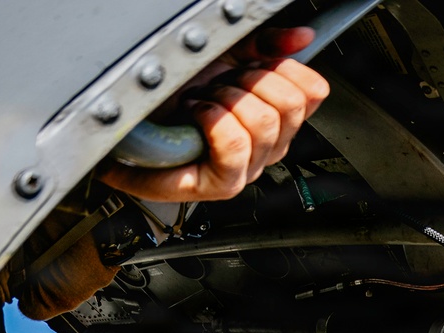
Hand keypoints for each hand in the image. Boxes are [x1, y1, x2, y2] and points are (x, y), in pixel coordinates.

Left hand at [97, 27, 328, 202]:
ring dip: (226, 100)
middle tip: (220, 83)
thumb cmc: (174, 94)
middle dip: (251, 81)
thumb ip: (265, 45)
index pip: (311, 93)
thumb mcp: (225, 56)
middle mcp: (268, 146)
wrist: (132, 123)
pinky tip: (196, 114)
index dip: (285, 67)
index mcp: (276, 117)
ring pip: (264, 123)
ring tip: (202, 101)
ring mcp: (249, 168)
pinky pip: (235, 144)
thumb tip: (302, 37)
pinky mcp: (225, 184)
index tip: (253, 62)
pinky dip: (212, 120)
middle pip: (291, 106)